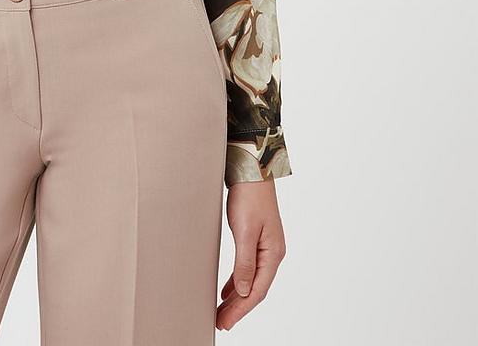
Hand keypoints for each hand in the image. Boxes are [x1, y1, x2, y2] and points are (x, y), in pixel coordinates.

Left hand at [217, 178, 286, 331]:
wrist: (252, 170)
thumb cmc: (250, 196)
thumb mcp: (245, 230)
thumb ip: (244, 262)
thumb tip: (243, 291)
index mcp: (273, 254)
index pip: (256, 291)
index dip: (241, 310)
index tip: (225, 322)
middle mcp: (272, 254)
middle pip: (254, 289)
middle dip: (238, 308)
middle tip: (220, 323)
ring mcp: (265, 247)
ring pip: (250, 280)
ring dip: (237, 298)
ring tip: (222, 312)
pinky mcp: (256, 240)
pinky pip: (247, 268)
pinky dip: (237, 282)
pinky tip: (228, 290)